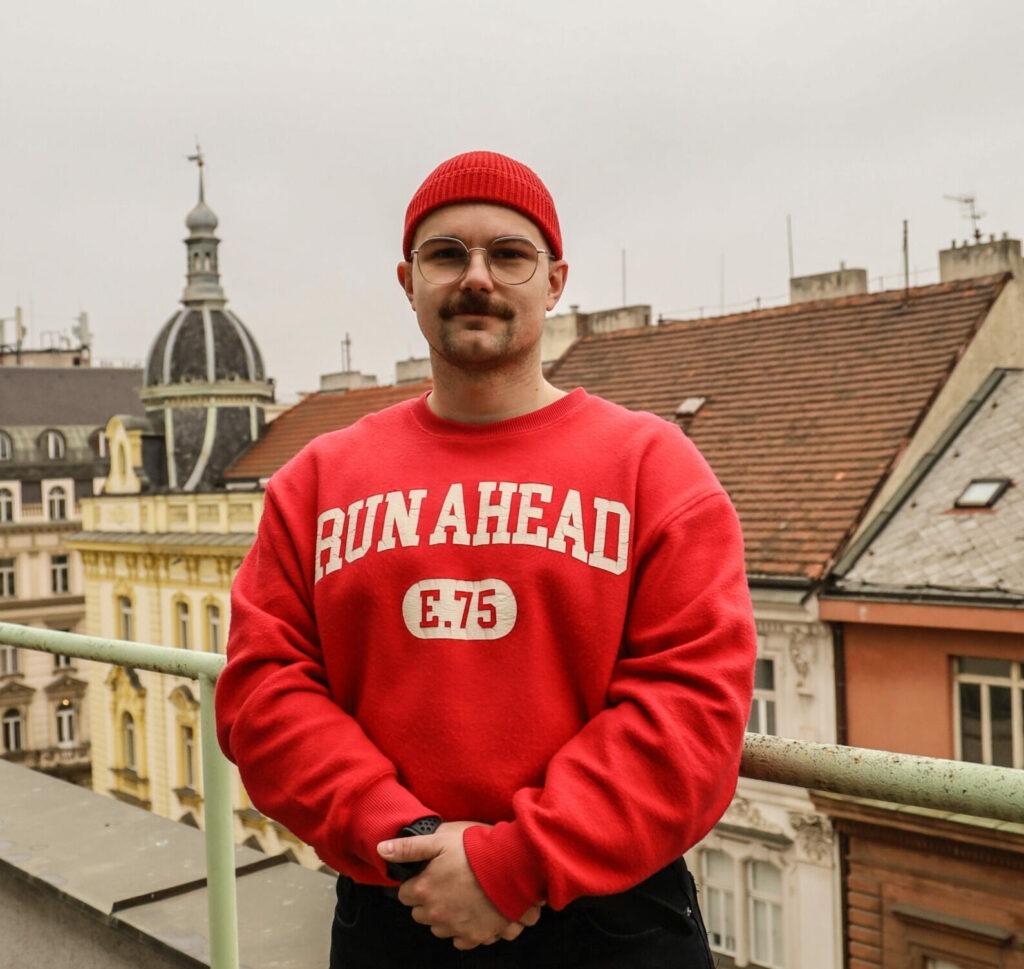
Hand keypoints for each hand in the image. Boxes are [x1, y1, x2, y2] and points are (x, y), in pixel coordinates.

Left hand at [377, 821, 541, 948]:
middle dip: (428, 900)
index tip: (428, 874)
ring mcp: (456, 927)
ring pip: (438, 927)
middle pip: (420, 913)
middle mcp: (436, 913)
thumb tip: (381, 850)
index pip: (405, 894)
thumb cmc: (476, 849)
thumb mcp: (440, 839)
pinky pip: (460, 939)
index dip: (416, 882)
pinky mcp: (476, 936)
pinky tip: (471, 911)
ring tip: (459, 895)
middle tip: (445, 882)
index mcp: (424, 889)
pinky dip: (463, 929)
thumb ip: (408, 847)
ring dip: (444, 915)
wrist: (512, 866)